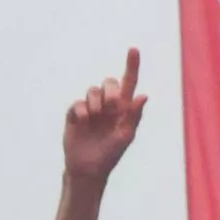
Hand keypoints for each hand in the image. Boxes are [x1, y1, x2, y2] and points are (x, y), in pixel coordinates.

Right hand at [63, 48, 147, 181]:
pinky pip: (78, 103)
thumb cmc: (110, 155)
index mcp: (122, 109)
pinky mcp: (75, 114)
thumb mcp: (125, 136)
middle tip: (112, 107)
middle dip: (111, 91)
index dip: (132, 66)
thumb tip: (143, 95)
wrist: (88, 170)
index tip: (134, 49)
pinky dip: (82, 111)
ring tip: (96, 118)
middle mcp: (107, 105)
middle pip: (109, 82)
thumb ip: (134, 115)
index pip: (128, 83)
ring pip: (93, 90)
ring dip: (96, 103)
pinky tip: (84, 122)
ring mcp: (91, 108)